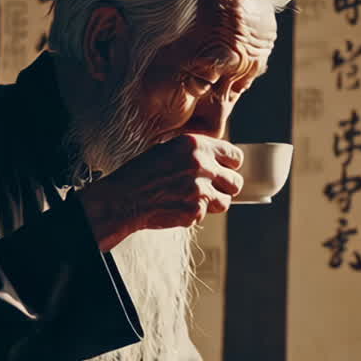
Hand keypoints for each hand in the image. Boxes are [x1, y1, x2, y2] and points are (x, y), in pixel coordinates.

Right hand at [76, 134, 243, 250]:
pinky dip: (195, 214)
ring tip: (194, 200)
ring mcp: (200, 189)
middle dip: (225, 188)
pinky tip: (179, 207)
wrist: (124, 198)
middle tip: (210, 190)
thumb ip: (197, 154)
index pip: (235, 157)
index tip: (224, 171)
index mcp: (196, 145)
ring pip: (226, 201)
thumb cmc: (142, 174)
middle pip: (235, 181)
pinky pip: (206, 215)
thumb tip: (218, 162)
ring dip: (213, 203)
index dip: (230, 166)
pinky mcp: (195, 210)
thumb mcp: (170, 150)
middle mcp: (202, 165)